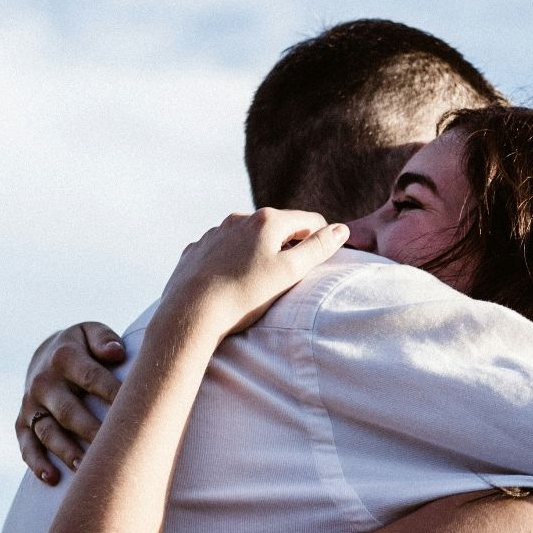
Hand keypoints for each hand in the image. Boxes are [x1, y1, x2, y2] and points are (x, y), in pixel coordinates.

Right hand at [16, 322, 125, 483]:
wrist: (45, 355)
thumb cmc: (82, 348)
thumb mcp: (90, 332)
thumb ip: (104, 339)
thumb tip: (116, 353)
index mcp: (65, 357)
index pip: (92, 377)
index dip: (113, 394)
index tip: (136, 411)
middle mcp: (44, 382)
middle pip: (69, 410)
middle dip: (90, 430)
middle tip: (114, 448)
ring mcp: (31, 405)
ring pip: (48, 432)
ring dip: (65, 451)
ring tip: (84, 468)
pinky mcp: (22, 423)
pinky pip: (27, 445)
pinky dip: (37, 463)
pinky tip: (52, 479)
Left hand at [152, 210, 348, 339]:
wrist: (191, 313)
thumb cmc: (245, 295)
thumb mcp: (290, 272)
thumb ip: (318, 248)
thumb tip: (341, 229)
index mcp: (267, 220)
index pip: (310, 220)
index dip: (320, 240)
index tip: (318, 263)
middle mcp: (239, 219)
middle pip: (278, 227)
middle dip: (288, 246)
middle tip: (288, 278)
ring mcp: (215, 232)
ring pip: (248, 237)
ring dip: (259, 253)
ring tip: (257, 283)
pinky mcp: (197, 249)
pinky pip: (223, 250)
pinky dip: (232, 261)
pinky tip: (230, 282)